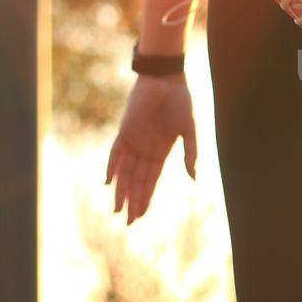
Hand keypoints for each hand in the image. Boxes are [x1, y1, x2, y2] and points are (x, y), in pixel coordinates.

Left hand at [105, 75, 196, 223]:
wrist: (166, 79)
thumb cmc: (180, 101)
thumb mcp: (188, 130)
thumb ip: (190, 154)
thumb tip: (194, 178)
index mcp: (161, 151)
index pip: (151, 180)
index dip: (146, 198)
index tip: (142, 216)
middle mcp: (146, 150)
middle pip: (137, 181)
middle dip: (133, 202)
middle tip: (128, 223)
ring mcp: (134, 141)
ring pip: (125, 172)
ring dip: (122, 191)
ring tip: (117, 210)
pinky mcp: (125, 130)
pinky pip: (115, 152)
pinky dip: (112, 167)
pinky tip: (108, 183)